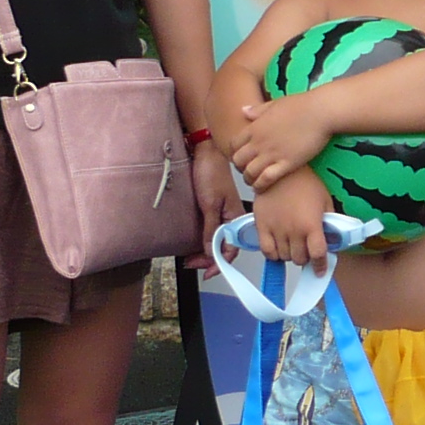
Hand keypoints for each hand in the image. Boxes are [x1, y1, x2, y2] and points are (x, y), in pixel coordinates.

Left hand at [181, 141, 239, 269]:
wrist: (204, 152)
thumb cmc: (212, 173)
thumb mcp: (210, 204)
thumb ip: (211, 229)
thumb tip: (211, 252)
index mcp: (235, 217)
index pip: (232, 248)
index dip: (220, 263)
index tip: (207, 272)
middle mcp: (229, 218)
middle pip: (222, 247)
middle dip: (208, 260)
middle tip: (192, 264)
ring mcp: (219, 214)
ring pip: (214, 240)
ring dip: (203, 252)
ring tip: (189, 258)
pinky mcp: (209, 210)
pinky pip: (207, 231)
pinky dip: (200, 241)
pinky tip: (192, 245)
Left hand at [235, 93, 330, 193]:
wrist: (320, 112)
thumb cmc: (301, 105)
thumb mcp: (275, 104)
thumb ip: (257, 110)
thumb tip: (243, 111)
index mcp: (255, 127)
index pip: (234, 144)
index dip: (235, 152)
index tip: (242, 156)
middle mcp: (259, 142)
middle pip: (238, 160)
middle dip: (240, 167)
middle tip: (247, 170)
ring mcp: (272, 154)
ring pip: (249, 172)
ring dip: (249, 179)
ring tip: (254, 182)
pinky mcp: (286, 164)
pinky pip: (266, 179)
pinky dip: (260, 186)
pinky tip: (262, 188)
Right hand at [255, 169, 337, 269]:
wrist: (281, 170)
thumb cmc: (305, 182)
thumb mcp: (325, 200)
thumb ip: (329, 221)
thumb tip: (332, 237)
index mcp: (312, 224)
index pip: (318, 255)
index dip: (320, 266)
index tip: (320, 270)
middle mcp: (294, 230)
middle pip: (300, 259)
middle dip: (305, 257)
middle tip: (306, 249)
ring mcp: (276, 229)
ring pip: (284, 257)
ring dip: (290, 255)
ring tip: (292, 245)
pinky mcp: (262, 226)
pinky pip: (267, 251)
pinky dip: (273, 254)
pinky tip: (278, 247)